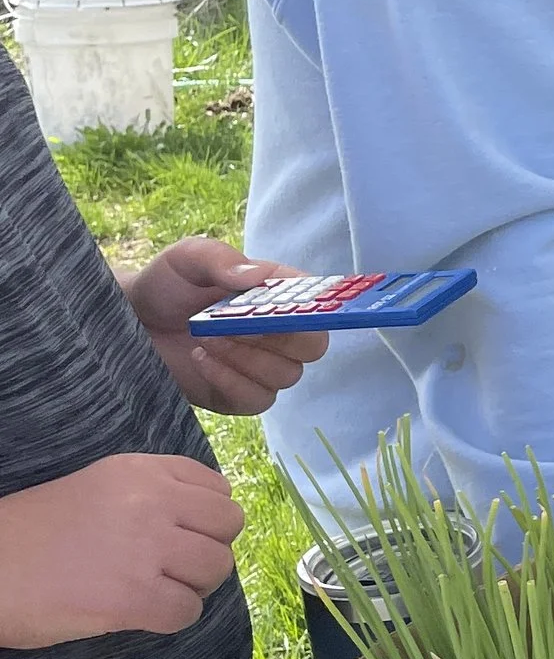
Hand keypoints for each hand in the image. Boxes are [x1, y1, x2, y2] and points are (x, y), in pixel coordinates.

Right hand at [0, 452, 245, 646]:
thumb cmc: (34, 534)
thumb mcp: (97, 489)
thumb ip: (150, 495)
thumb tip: (203, 524)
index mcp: (140, 471)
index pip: (217, 488)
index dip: (206, 520)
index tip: (181, 537)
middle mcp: (151, 501)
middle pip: (229, 524)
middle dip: (209, 550)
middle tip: (173, 569)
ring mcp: (144, 549)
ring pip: (217, 568)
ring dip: (194, 586)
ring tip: (155, 591)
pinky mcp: (132, 597)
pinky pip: (189, 612)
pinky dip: (172, 619)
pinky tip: (139, 615)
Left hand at [120, 239, 329, 416]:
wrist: (128, 322)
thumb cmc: (163, 285)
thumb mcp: (187, 259)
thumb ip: (219, 259)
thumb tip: (254, 278)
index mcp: (278, 292)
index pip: (319, 302)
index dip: (314, 307)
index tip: (284, 307)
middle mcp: (279, 332)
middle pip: (314, 346)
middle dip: (278, 338)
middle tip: (235, 325)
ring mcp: (261, 366)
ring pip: (286, 375)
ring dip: (245, 358)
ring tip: (205, 338)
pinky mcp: (239, 396)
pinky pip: (257, 400)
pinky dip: (230, 381)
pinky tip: (201, 359)